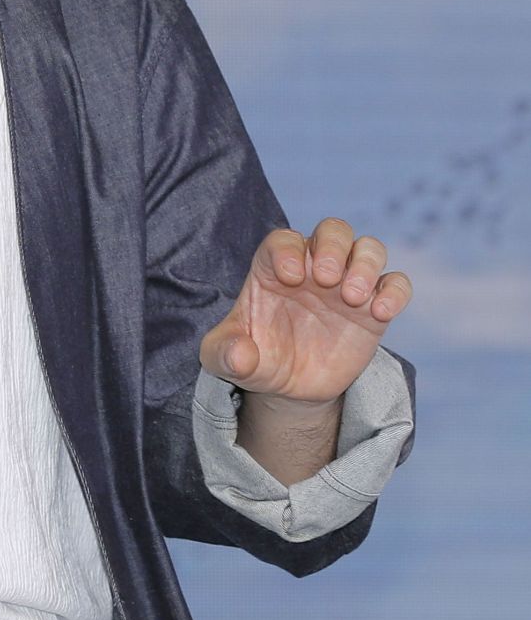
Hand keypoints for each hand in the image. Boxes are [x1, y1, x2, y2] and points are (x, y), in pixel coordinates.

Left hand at [198, 217, 412, 405]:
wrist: (290, 388)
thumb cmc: (256, 359)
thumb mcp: (224, 358)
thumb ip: (224, 353)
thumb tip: (241, 356)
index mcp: (274, 268)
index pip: (283, 240)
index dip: (287, 250)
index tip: (289, 277)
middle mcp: (314, 268)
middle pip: (333, 230)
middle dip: (333, 246)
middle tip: (326, 279)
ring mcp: (347, 285)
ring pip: (369, 249)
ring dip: (366, 264)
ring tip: (351, 297)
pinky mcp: (373, 309)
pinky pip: (396, 284)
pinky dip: (395, 291)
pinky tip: (380, 313)